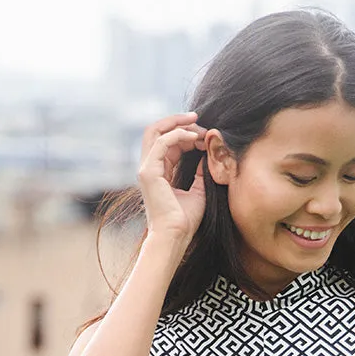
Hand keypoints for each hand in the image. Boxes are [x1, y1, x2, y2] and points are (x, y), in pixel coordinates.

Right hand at [136, 111, 208, 242]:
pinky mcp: (148, 172)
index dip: (185, 134)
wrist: (175, 237)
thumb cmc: (185, 221)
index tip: (205, 136)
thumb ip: (200, 173)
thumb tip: (208, 157)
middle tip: (198, 119)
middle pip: (157, 131)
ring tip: (198, 126)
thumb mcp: (198, 191)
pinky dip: (177, 136)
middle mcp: (149, 167)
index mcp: (158, 172)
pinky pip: (161, 142)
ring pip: (156, 131)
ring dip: (178, 125)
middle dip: (178, 121)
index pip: (167, 142)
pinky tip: (194, 138)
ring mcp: (146, 168)